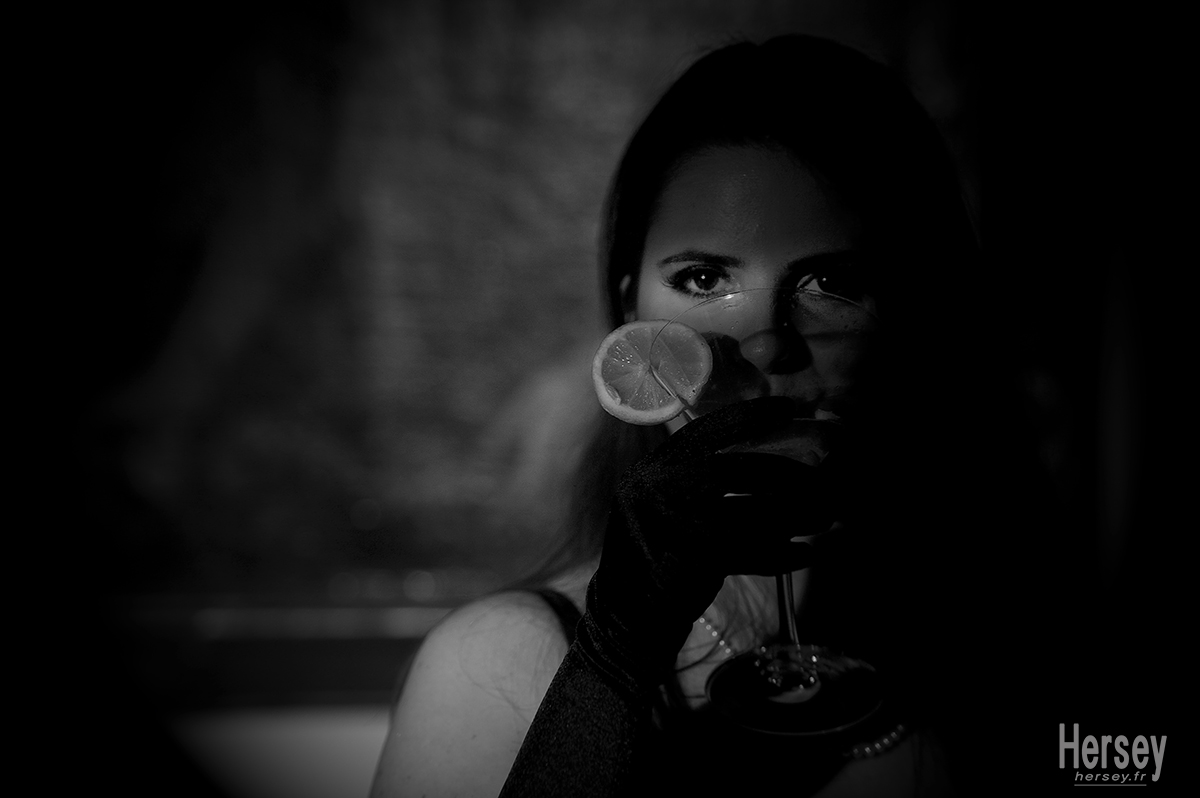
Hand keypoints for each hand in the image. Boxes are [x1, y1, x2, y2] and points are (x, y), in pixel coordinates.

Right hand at [576, 396, 842, 693]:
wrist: (625, 619)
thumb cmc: (654, 560)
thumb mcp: (662, 507)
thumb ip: (696, 480)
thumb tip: (768, 460)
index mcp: (653, 468)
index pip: (707, 429)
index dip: (751, 415)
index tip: (790, 407)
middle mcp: (657, 488)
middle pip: (739, 469)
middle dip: (789, 474)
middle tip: (824, 481)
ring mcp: (674, 523)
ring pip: (753, 512)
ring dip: (798, 515)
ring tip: (827, 516)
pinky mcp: (693, 559)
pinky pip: (754, 551)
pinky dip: (786, 554)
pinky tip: (809, 553)